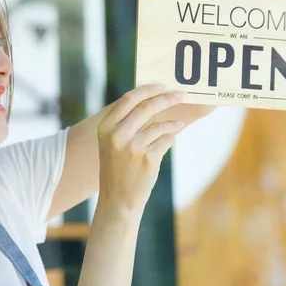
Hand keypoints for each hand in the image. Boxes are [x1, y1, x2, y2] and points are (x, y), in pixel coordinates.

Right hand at [96, 84, 184, 212]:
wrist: (117, 199)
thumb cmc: (117, 168)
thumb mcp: (112, 142)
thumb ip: (125, 122)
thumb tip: (151, 99)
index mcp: (105, 128)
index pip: (128, 99)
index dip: (147, 89)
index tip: (162, 85)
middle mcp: (117, 135)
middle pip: (146, 107)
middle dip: (167, 98)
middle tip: (180, 94)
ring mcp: (132, 147)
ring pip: (160, 125)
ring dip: (173, 123)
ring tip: (178, 125)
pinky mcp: (148, 159)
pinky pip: (166, 140)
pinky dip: (170, 139)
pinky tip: (169, 141)